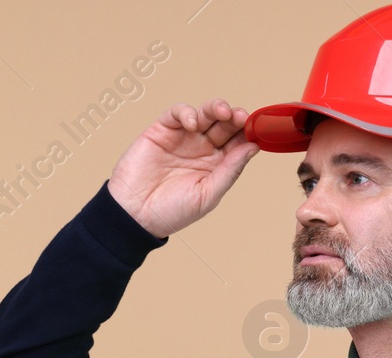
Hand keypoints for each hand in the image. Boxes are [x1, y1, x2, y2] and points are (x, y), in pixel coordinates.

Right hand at [108, 97, 259, 238]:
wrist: (135, 215)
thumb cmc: (171, 212)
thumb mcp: (208, 194)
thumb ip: (230, 170)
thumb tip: (253, 147)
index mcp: (216, 165)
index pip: (238, 142)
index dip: (248, 132)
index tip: (256, 129)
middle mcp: (201, 149)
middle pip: (225, 124)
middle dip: (235, 117)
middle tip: (241, 117)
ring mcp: (183, 138)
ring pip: (205, 114)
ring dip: (216, 108)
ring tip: (222, 112)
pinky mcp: (162, 130)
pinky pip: (178, 113)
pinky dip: (187, 112)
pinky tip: (191, 123)